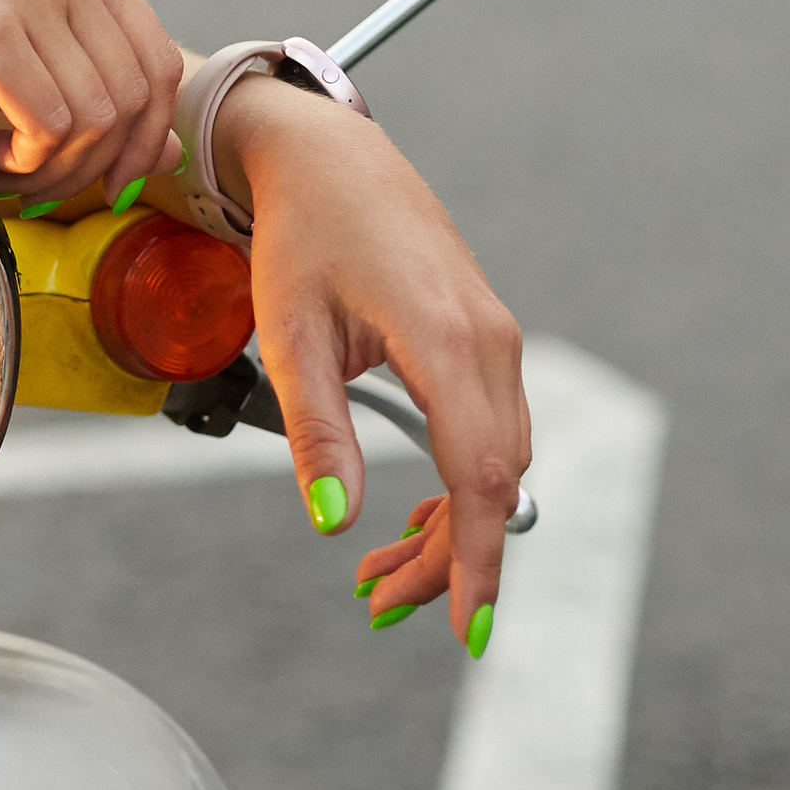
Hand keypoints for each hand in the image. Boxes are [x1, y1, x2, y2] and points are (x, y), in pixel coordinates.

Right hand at [0, 0, 183, 204]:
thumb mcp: (12, 57)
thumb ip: (91, 90)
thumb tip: (173, 153)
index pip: (158, 60)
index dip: (139, 136)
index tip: (90, 174)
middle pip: (140, 93)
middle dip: (100, 162)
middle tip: (38, 182)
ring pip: (100, 118)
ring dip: (55, 169)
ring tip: (1, 166)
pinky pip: (55, 125)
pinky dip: (27, 162)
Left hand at [221, 79, 527, 653]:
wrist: (330, 156)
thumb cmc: (303, 235)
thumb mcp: (291, 333)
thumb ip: (315, 430)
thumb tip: (333, 520)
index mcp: (447, 340)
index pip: (480, 477)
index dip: (476, 560)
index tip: (470, 633)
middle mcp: (491, 342)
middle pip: (492, 484)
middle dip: (444, 559)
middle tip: (376, 602)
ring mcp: (498, 338)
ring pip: (496, 464)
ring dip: (448, 526)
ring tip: (378, 571)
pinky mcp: (489, 338)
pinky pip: (492, 431)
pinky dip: (460, 483)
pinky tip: (414, 513)